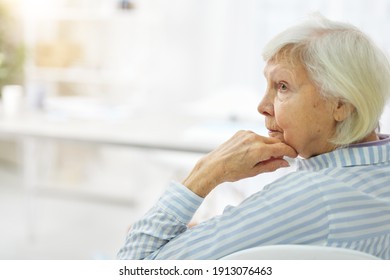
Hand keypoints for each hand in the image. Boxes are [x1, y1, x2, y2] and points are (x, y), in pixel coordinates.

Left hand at [182, 130, 297, 196]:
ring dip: (268, 146)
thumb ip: (272, 166)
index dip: (291, 152)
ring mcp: (247, 134)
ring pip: (265, 139)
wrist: (214, 165)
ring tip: (262, 158)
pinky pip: (255, 136)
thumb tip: (286, 163)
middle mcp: (254, 138)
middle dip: (280, 149)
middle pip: (275, 141)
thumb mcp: (254, 172)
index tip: (294, 155)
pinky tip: (251, 152)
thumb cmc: (233, 172)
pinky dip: (258, 143)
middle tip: (279, 160)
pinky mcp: (241, 132)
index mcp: (259, 150)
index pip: (282, 148)